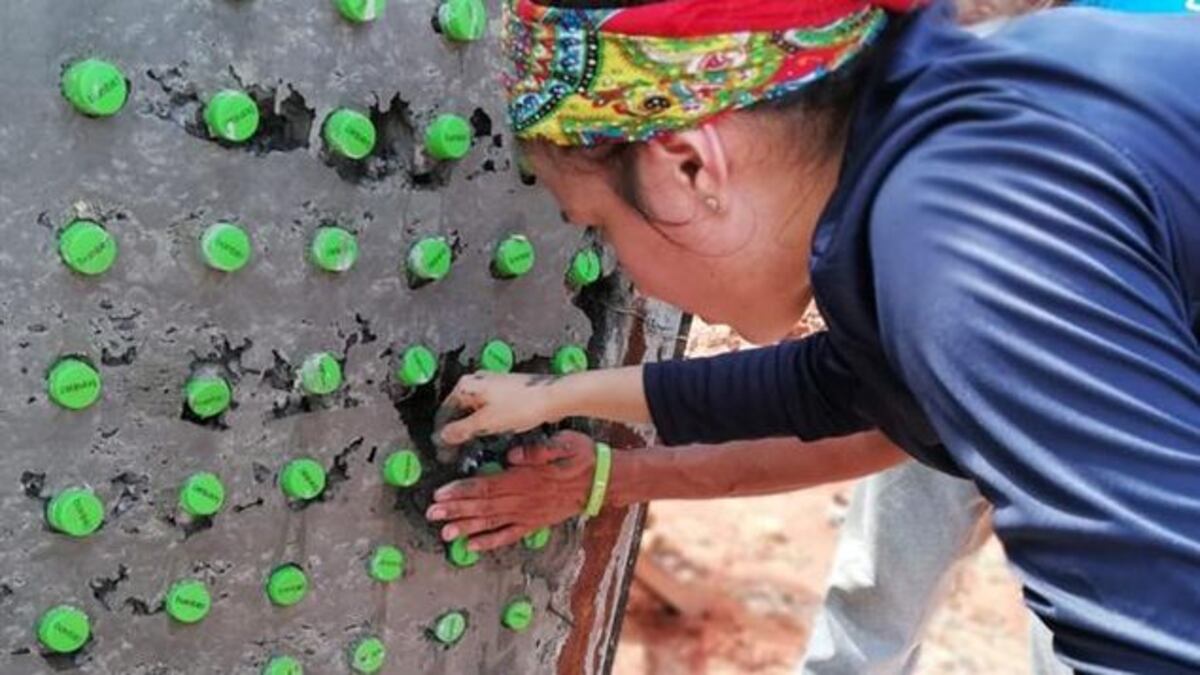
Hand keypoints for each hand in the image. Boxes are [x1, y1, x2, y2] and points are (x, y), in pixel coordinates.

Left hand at [426, 431, 595, 550]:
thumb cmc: (581, 456)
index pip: (487, 486)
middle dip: (455, 510)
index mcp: (525, 478)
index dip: (462, 491)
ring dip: (466, 528)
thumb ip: (538, 450)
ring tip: (444, 534)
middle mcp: (523, 499)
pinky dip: (490, 542)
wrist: (602, 481)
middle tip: (431, 514)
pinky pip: (509, 536)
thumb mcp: (564, 442)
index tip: (441, 493)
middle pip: (483, 506)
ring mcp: (528, 514)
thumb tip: (511, 456)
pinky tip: (471, 547)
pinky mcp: (534, 523)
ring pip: (492, 523)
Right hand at [437, 372, 561, 445]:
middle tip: (455, 453)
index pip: (445, 412)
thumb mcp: (486, 423)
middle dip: (456, 433)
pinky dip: (483, 424)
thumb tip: (444, 436)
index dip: (442, 434)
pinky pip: (487, 410)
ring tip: (470, 448)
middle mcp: (477, 381)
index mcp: (467, 385)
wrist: (552, 397)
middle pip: (458, 410)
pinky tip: (487, 436)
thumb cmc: (522, 405)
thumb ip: (461, 430)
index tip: (443, 452)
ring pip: (473, 411)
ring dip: (470, 430)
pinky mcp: (505, 392)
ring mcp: (492, 386)